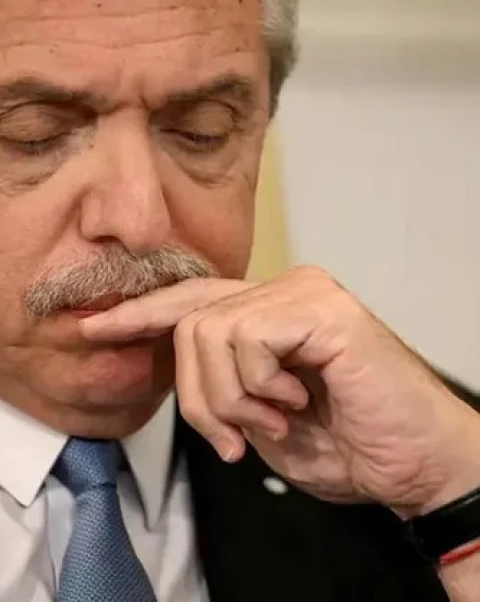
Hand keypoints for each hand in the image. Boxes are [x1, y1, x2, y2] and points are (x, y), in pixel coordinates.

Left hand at [80, 267, 479, 517]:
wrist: (414, 463)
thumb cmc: (347, 442)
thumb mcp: (261, 416)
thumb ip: (222, 383)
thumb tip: (177, 369)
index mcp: (272, 312)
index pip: (192, 300)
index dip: (140, 314)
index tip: (97, 326)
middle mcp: (286, 289)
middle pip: (190, 321)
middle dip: (195, 395)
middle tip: (232, 438)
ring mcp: (305, 293)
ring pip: (211, 333)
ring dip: (232, 399)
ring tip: (275, 421)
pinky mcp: (322, 309)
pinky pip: (249, 339)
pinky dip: (260, 387)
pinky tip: (296, 402)